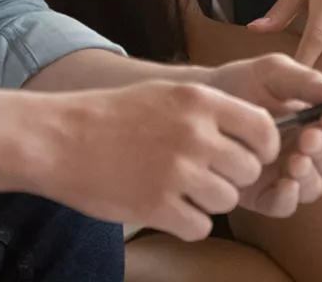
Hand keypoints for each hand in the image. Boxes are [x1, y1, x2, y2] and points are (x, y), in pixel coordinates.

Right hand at [27, 80, 283, 240]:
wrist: (58, 138)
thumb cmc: (111, 116)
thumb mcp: (166, 94)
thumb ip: (209, 111)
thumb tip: (254, 130)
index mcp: (200, 102)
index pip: (264, 129)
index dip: (263, 148)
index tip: (252, 156)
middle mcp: (195, 134)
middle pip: (249, 170)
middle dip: (232, 178)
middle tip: (206, 177)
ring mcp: (176, 171)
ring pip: (227, 201)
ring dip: (210, 203)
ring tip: (182, 192)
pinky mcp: (156, 205)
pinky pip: (200, 227)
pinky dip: (188, 224)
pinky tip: (168, 210)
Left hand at [199, 54, 321, 216]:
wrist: (200, 101)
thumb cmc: (241, 84)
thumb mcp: (275, 73)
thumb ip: (308, 81)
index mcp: (315, 120)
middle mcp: (304, 149)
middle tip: (308, 138)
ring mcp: (283, 173)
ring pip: (313, 187)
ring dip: (311, 176)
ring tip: (296, 161)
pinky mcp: (261, 194)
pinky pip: (284, 205)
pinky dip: (289, 198)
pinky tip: (286, 183)